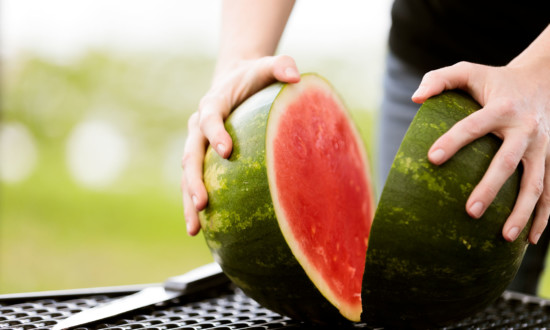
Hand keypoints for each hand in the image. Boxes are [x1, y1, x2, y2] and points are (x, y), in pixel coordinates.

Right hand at [181, 55, 299, 235]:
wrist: (234, 81)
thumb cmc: (254, 77)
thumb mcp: (268, 66)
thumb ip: (281, 66)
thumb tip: (297, 76)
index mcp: (213, 104)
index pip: (209, 119)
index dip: (215, 133)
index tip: (226, 151)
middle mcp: (198, 126)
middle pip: (190, 155)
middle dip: (194, 180)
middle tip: (203, 203)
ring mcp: (198, 144)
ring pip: (187, 175)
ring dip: (189, 202)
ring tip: (194, 229)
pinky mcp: (202, 159)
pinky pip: (195, 183)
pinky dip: (195, 205)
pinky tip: (202, 230)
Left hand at [411, 57, 549, 243]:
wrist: (544, 79)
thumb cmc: (495, 80)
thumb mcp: (468, 71)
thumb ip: (439, 79)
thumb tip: (415, 98)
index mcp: (501, 108)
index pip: (473, 126)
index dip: (452, 141)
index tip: (431, 159)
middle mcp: (525, 128)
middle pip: (507, 162)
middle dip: (490, 188)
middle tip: (469, 212)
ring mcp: (543, 146)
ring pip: (535, 183)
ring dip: (522, 211)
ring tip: (503, 236)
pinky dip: (544, 216)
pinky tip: (530, 240)